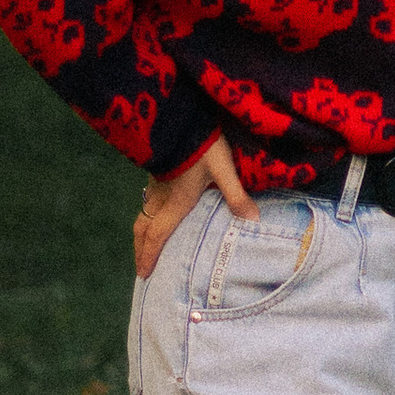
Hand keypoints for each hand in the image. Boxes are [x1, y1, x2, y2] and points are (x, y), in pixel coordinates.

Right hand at [133, 133, 254, 281]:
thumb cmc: (202, 146)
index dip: (149, 256)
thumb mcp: (223, 170)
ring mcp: (156, 185)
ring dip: (142, 235)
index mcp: (176, 202)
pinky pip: (147, 204)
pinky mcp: (158, 174)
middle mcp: (161, 198)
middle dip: (141, 250)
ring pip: (143, 216)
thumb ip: (236, 195)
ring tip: (145, 248)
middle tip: (140, 269)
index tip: (143, 275)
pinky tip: (155, 218)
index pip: (157, 235)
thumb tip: (253, 220)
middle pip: (144, 230)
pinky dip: (146, 218)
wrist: (179, 119)